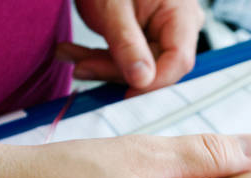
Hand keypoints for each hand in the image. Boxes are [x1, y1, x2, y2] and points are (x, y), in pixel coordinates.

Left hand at [58, 0, 203, 93]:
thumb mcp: (113, 6)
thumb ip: (127, 44)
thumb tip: (142, 80)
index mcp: (181, 14)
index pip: (178, 61)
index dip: (154, 83)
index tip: (126, 96)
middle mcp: (176, 27)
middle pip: (153, 67)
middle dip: (113, 70)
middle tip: (81, 67)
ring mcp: (159, 33)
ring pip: (135, 67)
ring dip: (99, 65)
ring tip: (68, 54)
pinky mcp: (142, 39)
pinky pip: (125, 58)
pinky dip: (98, 57)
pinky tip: (74, 52)